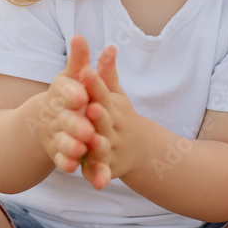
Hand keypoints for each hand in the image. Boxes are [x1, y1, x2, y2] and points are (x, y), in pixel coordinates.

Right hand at [35, 36, 96, 173]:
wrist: (41, 121)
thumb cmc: (65, 95)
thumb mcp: (71, 77)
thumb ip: (78, 60)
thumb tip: (81, 36)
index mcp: (61, 94)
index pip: (65, 91)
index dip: (72, 93)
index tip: (81, 95)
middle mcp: (57, 114)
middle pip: (66, 119)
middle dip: (76, 124)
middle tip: (88, 129)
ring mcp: (55, 135)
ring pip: (63, 141)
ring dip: (72, 145)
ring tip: (82, 149)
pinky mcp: (56, 153)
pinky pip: (61, 160)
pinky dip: (67, 163)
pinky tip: (76, 167)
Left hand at [78, 46, 139, 189]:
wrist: (142, 149)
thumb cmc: (120, 116)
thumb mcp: (116, 94)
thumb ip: (108, 73)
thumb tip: (109, 45)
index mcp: (113, 107)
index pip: (102, 92)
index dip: (94, 83)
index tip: (85, 71)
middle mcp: (114, 127)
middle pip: (104, 120)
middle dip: (99, 114)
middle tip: (90, 107)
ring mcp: (112, 148)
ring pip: (104, 147)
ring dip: (98, 145)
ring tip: (90, 141)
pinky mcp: (109, 167)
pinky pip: (103, 172)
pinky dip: (100, 177)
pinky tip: (95, 182)